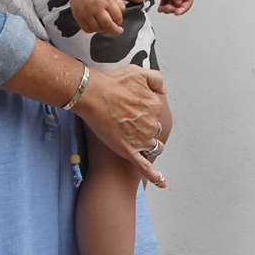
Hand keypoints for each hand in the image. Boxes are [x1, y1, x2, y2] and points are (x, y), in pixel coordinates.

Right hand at [66, 0, 126, 34]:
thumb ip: (118, 1)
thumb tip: (122, 12)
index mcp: (106, 0)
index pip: (117, 16)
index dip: (120, 21)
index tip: (119, 22)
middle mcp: (96, 7)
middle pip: (108, 25)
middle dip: (115, 30)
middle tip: (117, 31)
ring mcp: (86, 12)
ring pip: (97, 29)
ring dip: (103, 30)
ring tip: (104, 26)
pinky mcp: (78, 16)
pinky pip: (87, 29)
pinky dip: (92, 30)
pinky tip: (94, 25)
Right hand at [73, 64, 169, 187]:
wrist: (90, 94)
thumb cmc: (110, 82)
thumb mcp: (137, 71)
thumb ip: (155, 79)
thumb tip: (164, 91)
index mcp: (155, 106)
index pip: (156, 111)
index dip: (143, 109)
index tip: (131, 107)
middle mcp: (152, 124)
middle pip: (154, 129)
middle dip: (145, 127)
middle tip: (127, 121)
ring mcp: (142, 139)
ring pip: (152, 146)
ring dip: (147, 145)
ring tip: (132, 139)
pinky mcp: (129, 151)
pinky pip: (145, 167)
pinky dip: (155, 176)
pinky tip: (161, 182)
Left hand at [159, 0, 194, 15]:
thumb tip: (179, 1)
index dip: (184, 8)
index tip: (177, 12)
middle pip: (180, 3)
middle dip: (174, 8)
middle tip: (167, 9)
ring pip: (173, 3)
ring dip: (168, 8)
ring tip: (162, 8)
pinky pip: (166, 1)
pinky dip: (164, 6)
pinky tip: (161, 8)